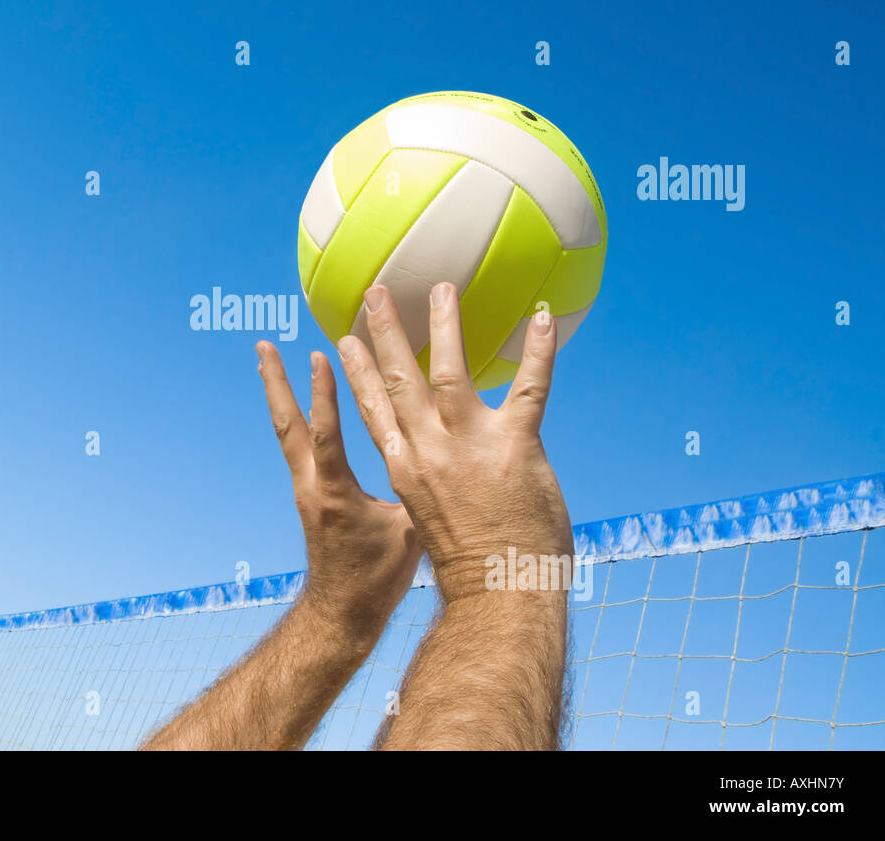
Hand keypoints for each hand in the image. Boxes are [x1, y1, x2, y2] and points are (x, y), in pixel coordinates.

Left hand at [256, 342, 421, 640]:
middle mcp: (311, 486)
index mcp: (335, 493)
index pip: (326, 435)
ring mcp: (305, 491)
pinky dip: (294, 417)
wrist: (341, 615)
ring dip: (278, 393)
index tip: (321, 354)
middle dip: (277, 382)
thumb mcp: (408, 536)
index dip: (324, 395)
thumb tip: (457, 460)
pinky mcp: (308, 497)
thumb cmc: (377, 579)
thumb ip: (424, 495)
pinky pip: (296, 446)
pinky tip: (295, 403)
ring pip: (286, 432)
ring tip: (267, 359)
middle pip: (287, 424)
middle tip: (263, 346)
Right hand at [335, 284, 571, 603]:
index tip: (343, 343)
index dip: (357, 373)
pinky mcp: (516, 447)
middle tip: (375, 294)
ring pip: (451, 372)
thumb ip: (427, 485)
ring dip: (445, 325)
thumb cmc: (469, 569)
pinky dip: (537, 352)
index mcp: (404, 467)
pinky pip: (529, 388)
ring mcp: (471, 446)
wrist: (499, 596)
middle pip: (399, 379)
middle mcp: (428, 450)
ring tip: (440, 289)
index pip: (372, 409)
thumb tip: (433, 472)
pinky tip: (541, 319)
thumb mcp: (427, 521)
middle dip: (385, 332)